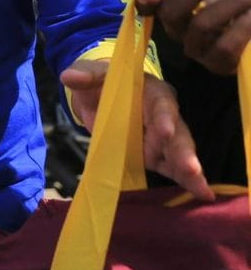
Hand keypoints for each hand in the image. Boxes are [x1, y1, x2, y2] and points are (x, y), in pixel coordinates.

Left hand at [59, 62, 211, 200]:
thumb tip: (69, 76)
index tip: (164, 131)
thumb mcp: (93, 75)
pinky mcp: (156, 153)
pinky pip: (171, 167)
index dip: (164, 117)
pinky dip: (183, 180)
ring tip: (201, 188)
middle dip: (182, 152)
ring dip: (188, 171)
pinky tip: (200, 193)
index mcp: (152, 91)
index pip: (161, 104)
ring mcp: (161, 136)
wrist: (100, 94)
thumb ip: (84, 76)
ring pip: (178, 153)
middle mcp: (164, 114)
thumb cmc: (101, 81)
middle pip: (177, 132)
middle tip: (191, 169)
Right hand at [136, 0, 250, 73]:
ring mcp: (202, 52)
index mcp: (183, 9)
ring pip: (199, 29)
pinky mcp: (223, 66)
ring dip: (225, 8)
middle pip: (173, 15)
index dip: (146, 2)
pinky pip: (223, 49)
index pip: (153, 8)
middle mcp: (185, 32)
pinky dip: (240, 30)